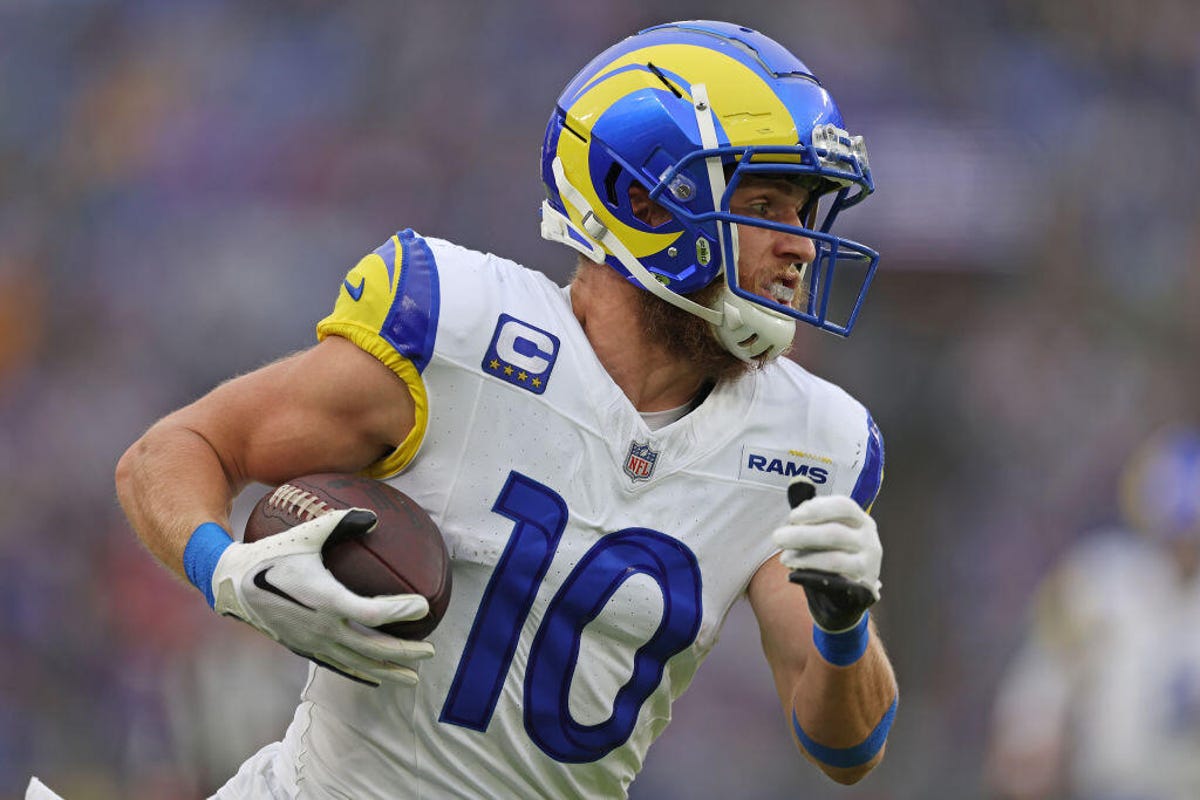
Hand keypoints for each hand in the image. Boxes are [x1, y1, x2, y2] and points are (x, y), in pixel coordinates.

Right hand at [211, 508, 434, 685]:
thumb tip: (374, 516)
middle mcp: (321, 627)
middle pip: (372, 647)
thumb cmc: (271, 554)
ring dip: (388, 671)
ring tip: (413, 678)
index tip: (423, 606)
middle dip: (404, 652)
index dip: (400, 611)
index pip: (372, 613)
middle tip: (431, 651)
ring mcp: (311, 642)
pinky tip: (378, 678)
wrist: (231, 584)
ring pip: (357, 664)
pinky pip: (339, 666)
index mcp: (325, 600)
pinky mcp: (303, 649)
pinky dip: (361, 674)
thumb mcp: (306, 533)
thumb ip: (340, 522)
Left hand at [774, 492, 881, 631]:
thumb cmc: (832, 552)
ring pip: (834, 560)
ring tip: (783, 558)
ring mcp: (868, 566)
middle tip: (777, 537)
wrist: (848, 595)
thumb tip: (796, 481)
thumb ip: (811, 510)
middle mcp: (869, 541)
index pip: (843, 506)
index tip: (792, 516)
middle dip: (802, 535)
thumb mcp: (825, 530)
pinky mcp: (860, 589)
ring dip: (804, 558)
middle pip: (834, 533)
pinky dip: (811, 577)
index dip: (816, 509)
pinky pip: (834, 582)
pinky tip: (793, 574)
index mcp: (861, 520)